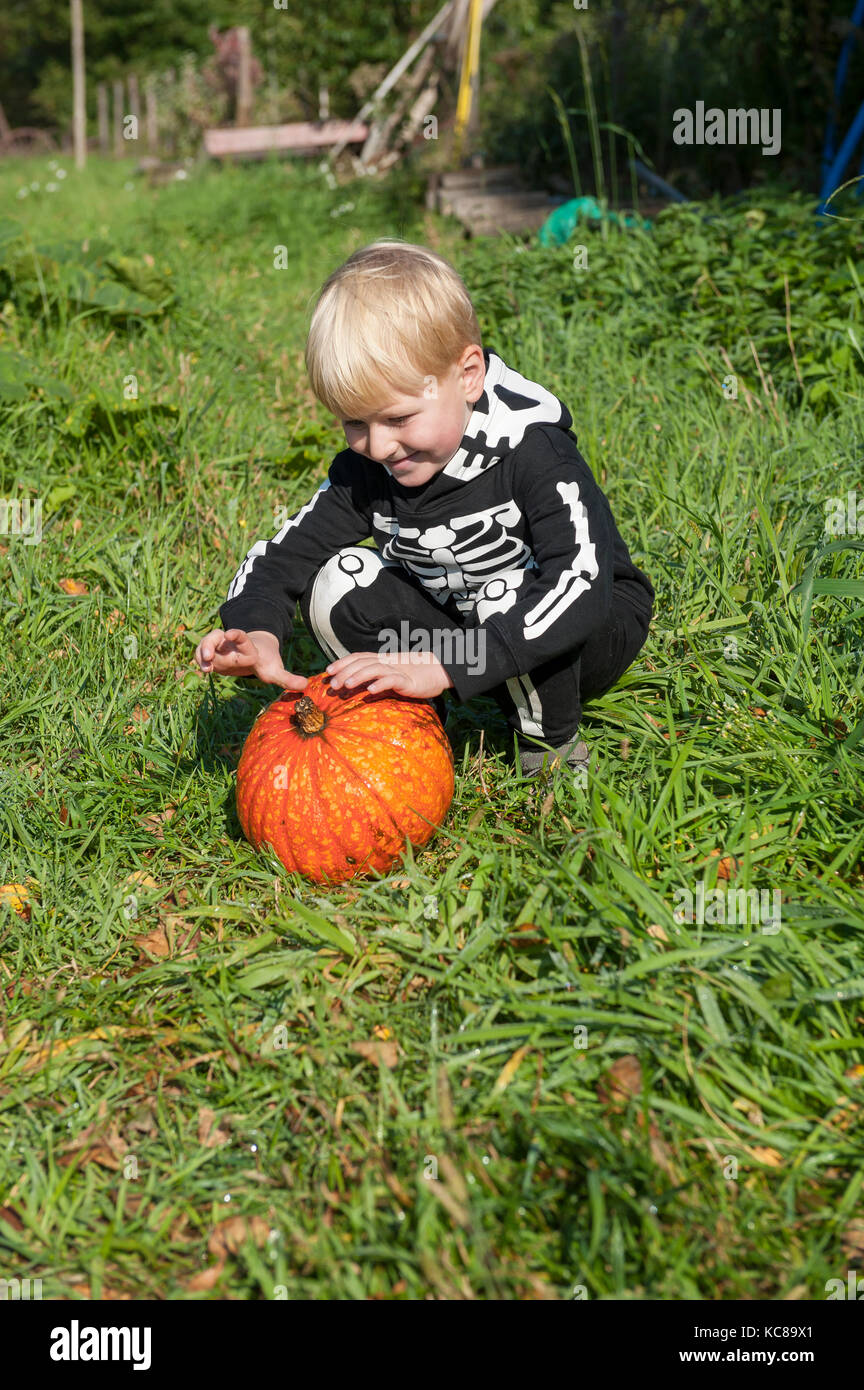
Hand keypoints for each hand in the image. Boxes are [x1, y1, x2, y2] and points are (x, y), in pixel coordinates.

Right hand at [195, 628, 307, 691]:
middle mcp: (231, 644)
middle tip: (208, 657)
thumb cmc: (264, 661)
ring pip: (205, 643)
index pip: (241, 637)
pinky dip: (199, 660)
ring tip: (205, 669)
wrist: (253, 652)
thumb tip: (305, 686)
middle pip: (216, 637)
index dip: (236, 635)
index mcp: (247, 646)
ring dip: (202, 653)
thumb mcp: (275, 670)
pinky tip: (203, 670)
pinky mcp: (210, 655)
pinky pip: (200, 654)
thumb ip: (287, 678)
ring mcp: (219, 648)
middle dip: (209, 644)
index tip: (230, 634)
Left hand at [326, 649, 454, 699]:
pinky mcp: (407, 681)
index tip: (327, 671)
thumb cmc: (412, 675)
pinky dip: (380, 684)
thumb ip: (374, 678)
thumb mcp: (390, 676)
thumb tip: (353, 687)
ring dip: (358, 676)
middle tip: (332, 684)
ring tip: (345, 685)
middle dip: (344, 672)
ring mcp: (396, 670)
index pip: (357, 657)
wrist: (437, 671)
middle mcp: (386, 662)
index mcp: (380, 660)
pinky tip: (370, 691)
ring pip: (373, 669)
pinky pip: (392, 680)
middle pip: (362, 663)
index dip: (342, 662)